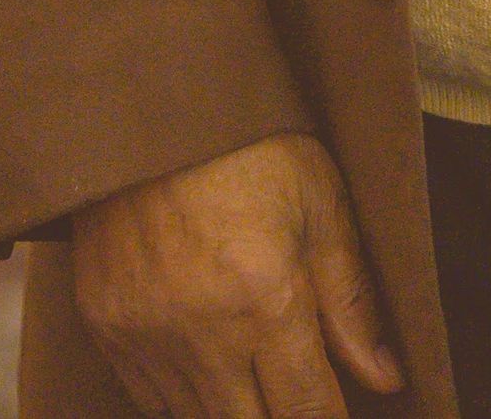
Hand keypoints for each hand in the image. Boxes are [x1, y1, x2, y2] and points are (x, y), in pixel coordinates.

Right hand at [72, 133, 402, 417]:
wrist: (154, 103)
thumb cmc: (251, 143)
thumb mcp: (321, 202)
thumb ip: (351, 299)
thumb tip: (385, 379)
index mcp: (266, 298)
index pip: (306, 411)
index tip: (341, 412)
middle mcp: (202, 332)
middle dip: (283, 418)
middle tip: (298, 391)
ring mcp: (146, 335)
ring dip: (234, 409)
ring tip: (258, 371)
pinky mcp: (105, 327)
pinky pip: (148, 399)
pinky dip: (183, 396)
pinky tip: (208, 362)